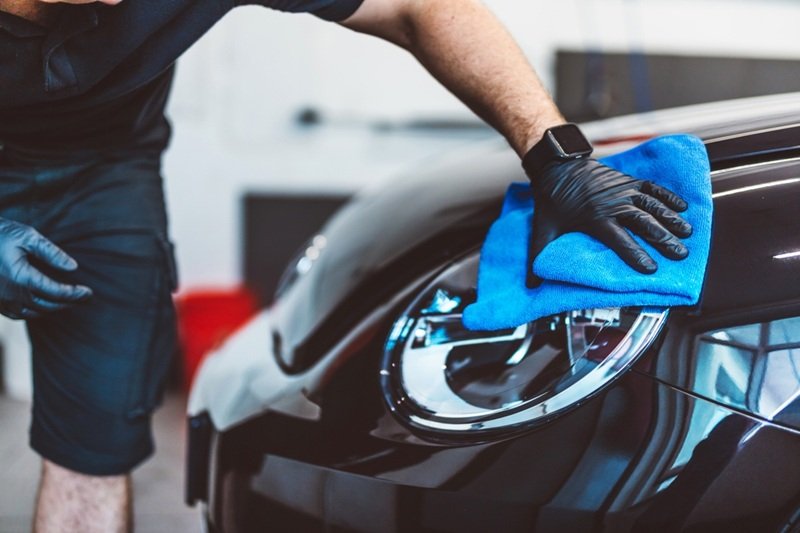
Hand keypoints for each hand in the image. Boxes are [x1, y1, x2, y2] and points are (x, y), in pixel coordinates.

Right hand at [0, 218, 92, 319]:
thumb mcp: (26, 236)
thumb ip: (51, 252)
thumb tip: (73, 267)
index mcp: (21, 277)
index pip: (57, 292)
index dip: (75, 294)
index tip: (89, 292)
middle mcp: (10, 294)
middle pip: (47, 305)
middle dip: (68, 303)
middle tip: (83, 298)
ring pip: (32, 313)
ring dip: (52, 309)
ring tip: (67, 302)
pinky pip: (16, 314)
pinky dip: (33, 312)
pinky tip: (41, 305)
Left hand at [526, 158, 692, 287]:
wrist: (557, 168)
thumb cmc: (552, 201)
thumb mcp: (543, 230)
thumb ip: (539, 258)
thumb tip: (530, 284)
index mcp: (594, 218)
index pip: (620, 240)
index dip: (636, 255)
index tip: (650, 270)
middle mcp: (613, 203)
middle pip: (644, 223)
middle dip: (663, 239)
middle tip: (680, 255)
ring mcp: (623, 190)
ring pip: (652, 205)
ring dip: (672, 219)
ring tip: (687, 233)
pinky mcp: (628, 181)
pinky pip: (652, 188)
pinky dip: (668, 196)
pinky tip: (682, 207)